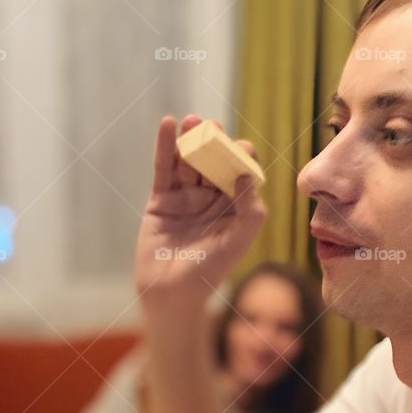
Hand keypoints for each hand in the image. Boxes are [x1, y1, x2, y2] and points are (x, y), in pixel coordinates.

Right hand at [135, 114, 266, 300]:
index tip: (239, 150)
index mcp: (235, 207)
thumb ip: (249, 211)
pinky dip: (166, 146)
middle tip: (212, 125)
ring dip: (191, 138)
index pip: (242, 172)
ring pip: (189, 160)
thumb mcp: (236, 242)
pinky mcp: (162, 199)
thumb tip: (247, 174)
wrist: (169, 292)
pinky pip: (164, 167)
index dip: (242, 157)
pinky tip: (168, 124)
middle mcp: (212, 198)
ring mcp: (186, 197)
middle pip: (215, 160)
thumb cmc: (208, 272)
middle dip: (215, 141)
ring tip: (192, 120)